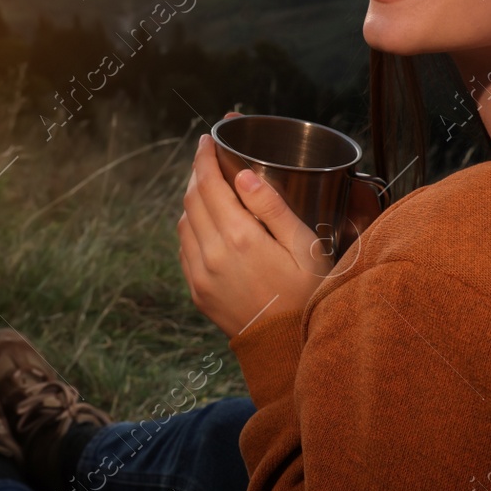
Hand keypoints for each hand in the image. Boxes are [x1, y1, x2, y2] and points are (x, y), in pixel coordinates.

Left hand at [177, 113, 334, 337]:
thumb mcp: (304, 247)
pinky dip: (191, 227)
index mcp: (239, 238)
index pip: (208, 184)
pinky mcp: (196, 291)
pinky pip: (184, 248)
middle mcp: (212, 254)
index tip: (206, 140)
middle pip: (191, 199)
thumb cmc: (307, 295)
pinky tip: (207, 222)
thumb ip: (273, 208)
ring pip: (183, 222)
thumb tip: (243, 174)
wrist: (287, 350)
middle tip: (207, 157)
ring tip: (209, 187)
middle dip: (197, 173)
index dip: (204, 157)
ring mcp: (200, 275)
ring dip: (192, 200)